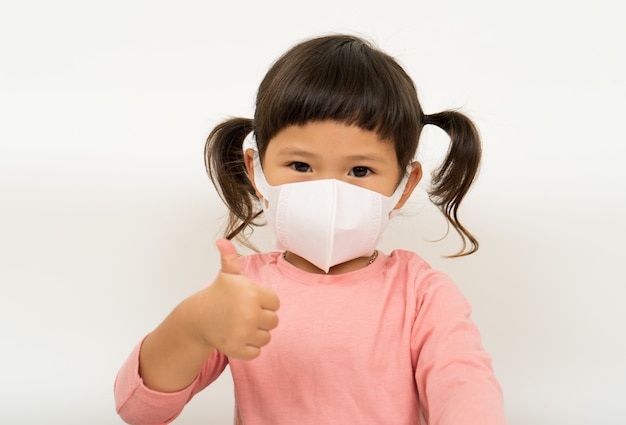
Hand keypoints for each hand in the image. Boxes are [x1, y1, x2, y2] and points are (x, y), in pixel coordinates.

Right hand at [193, 239, 279, 359]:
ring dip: (256, 333)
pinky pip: (256, 352)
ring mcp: (243, 333)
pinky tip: (237, 337)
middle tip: (244, 314)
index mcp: (252, 293)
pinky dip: (249, 348)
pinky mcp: (237, 349)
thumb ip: (231, 257)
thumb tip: (222, 241)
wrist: (198, 318)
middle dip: (261, 318)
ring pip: (266, 337)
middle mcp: (249, 313)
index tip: (249, 300)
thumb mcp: (228, 275)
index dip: (264, 302)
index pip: (276, 303)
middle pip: (274, 321)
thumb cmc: (219, 294)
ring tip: (240, 325)